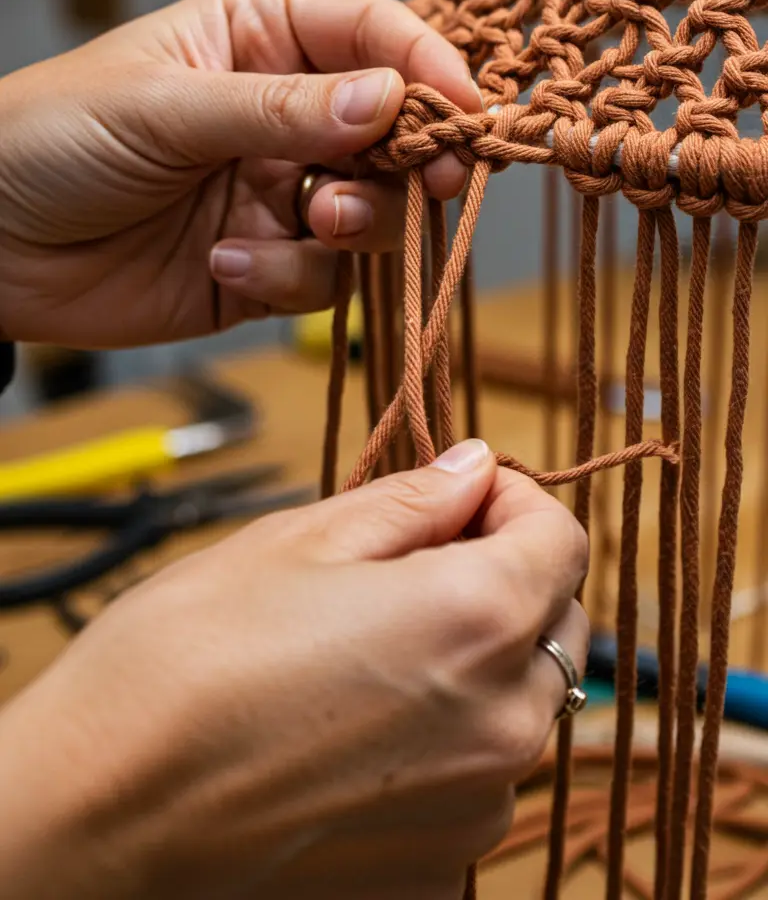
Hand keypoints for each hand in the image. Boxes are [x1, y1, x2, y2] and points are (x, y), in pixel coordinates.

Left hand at [0, 0, 479, 346]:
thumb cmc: (47, 136)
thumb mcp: (165, 106)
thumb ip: (281, 109)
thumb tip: (388, 100)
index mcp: (261, 39)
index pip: (376, 37)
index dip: (430, 69)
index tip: (467, 111)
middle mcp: (283, 115)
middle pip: (396, 133)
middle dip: (406, 162)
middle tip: (414, 182)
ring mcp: (275, 192)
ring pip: (372, 212)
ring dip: (353, 225)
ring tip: (305, 224)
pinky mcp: (261, 267)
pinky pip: (319, 279)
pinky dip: (288, 278)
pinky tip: (225, 264)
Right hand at [0, 445, 588, 899]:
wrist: (100, 814)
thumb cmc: (183, 665)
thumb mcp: (295, 540)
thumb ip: (411, 502)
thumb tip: (473, 469)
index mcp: (475, 621)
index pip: (562, 538)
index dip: (514, 498)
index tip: (461, 494)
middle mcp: (501, 726)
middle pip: (555, 623)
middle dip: (505, 575)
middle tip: (414, 559)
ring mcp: (473, 810)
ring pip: (521, 705)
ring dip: (478, 661)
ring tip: (373, 646)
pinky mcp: (434, 871)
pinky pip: (474, 780)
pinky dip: (444, 739)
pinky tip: (356, 723)